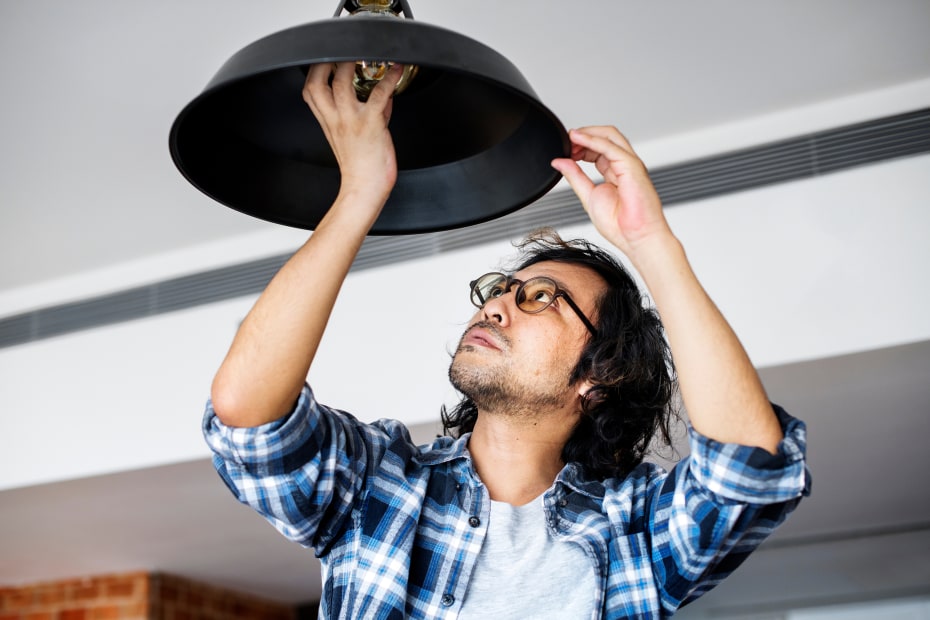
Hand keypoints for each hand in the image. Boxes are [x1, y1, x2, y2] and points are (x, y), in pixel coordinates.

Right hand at [302, 61, 403, 207]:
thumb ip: (367, 111)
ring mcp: (351, 120)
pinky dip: (390, 79)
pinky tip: (396, 70)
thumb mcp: (355, 137)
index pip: (310, 90)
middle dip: (325, 61)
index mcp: (328, 121)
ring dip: (351, 64)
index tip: (324, 58)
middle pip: (317, 82)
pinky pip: (379, 95)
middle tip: (340, 51)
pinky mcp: (371, 124)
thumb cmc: (360, 166)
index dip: (314, 70)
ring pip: (342, 83)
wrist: (365, 188)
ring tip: (365, 53)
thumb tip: (381, 94)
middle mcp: (336, 118)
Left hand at [551, 126, 671, 259]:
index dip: (581, 145)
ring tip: (570, 138)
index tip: (566, 150)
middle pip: (605, 137)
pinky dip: (592, 140)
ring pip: (610, 136)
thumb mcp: (588, 196)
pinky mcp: (632, 166)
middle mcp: (624, 165)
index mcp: (615, 172)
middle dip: (583, 136)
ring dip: (587, 133)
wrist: (638, 239)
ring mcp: (630, 164)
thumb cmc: (620, 226)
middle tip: (566, 143)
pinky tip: (578, 139)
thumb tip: (560, 162)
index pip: (598, 148)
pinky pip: (610, 146)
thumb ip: (575, 177)